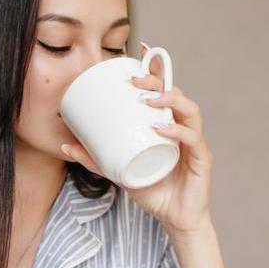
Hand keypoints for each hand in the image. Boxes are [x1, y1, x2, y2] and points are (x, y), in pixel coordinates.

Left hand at [62, 42, 212, 236]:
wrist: (174, 219)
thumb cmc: (151, 189)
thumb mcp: (117, 171)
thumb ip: (95, 159)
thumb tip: (66, 146)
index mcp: (166, 122)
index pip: (162, 87)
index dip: (154, 65)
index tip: (138, 48)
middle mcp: (182, 126)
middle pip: (174, 92)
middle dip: (156, 80)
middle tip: (134, 80)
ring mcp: (194, 140)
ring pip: (189, 110)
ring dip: (170, 100)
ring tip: (149, 100)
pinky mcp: (202, 158)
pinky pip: (192, 139)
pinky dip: (177, 132)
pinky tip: (162, 129)